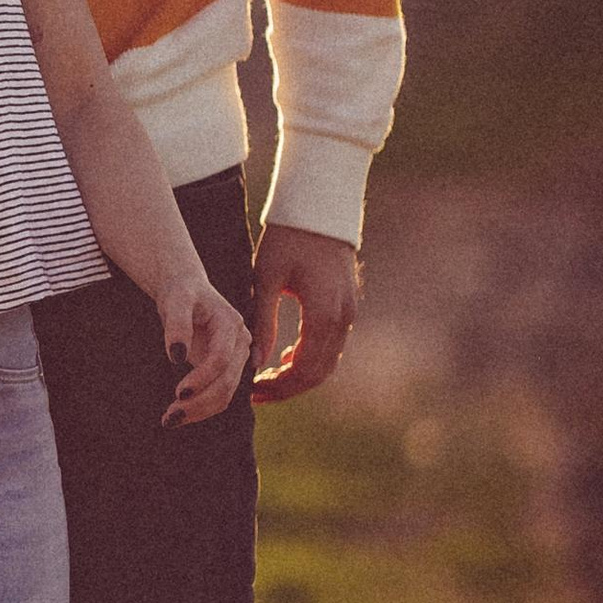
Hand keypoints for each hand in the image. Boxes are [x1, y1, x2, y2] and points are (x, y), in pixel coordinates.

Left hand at [159, 273, 252, 425]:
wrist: (187, 289)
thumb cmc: (180, 292)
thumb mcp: (175, 300)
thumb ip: (176, 325)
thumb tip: (176, 357)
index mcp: (231, 324)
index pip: (221, 359)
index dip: (201, 378)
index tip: (177, 393)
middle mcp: (241, 342)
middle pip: (226, 382)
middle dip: (199, 402)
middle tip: (169, 418)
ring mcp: (237, 357)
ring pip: (226, 393)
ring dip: (200, 411)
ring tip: (169, 420)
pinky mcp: (228, 368)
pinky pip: (219, 394)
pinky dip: (201, 407)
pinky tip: (179, 414)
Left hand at [251, 224, 361, 403]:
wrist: (319, 209)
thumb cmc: (287, 239)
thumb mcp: (265, 278)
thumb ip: (262, 321)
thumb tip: (255, 362)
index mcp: (323, 314)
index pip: (304, 370)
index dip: (279, 387)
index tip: (252, 392)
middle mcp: (342, 319)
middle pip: (319, 372)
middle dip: (288, 388)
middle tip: (258, 393)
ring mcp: (349, 313)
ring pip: (329, 362)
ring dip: (301, 375)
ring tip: (268, 378)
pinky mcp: (347, 306)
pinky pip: (332, 345)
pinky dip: (312, 358)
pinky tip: (287, 357)